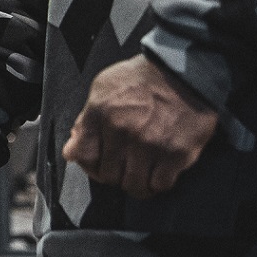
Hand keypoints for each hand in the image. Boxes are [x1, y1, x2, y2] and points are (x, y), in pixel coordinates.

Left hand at [62, 55, 217, 201]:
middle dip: (116, 175)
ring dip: (137, 184)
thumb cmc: (143, 78)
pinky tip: (160, 172)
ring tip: (142, 174)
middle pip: (110, 177)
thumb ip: (86, 119)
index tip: (100, 164)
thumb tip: (72, 150)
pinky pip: (161, 185)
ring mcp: (150, 145)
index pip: (84, 156)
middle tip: (125, 168)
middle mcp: (123, 131)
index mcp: (102, 113)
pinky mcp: (176, 154)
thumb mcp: (104, 87)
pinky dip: (159, 183)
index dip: (90, 165)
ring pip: (135, 186)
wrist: (185, 70)